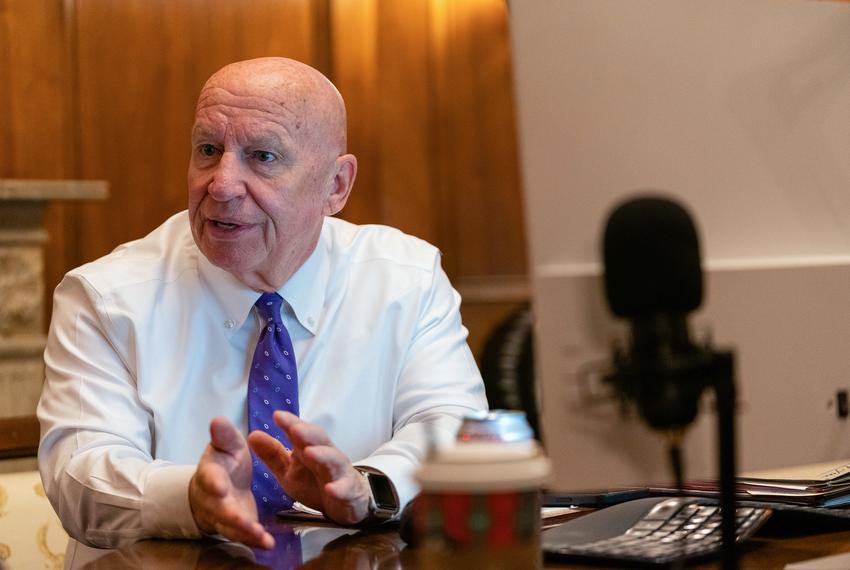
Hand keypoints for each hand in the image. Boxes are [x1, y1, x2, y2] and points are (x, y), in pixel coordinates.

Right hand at [189, 417, 274, 548]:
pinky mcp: (238, 527)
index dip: (213, 482)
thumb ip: (224, 436)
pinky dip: (255, 540)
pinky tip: (268, 543)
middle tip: (243, 520)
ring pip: (231, 527)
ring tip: (260, 536)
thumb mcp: (226, 445)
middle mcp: (214, 498)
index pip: (209, 477)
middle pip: (219, 509)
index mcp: (211, 473)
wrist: (218, 487)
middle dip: (230, 515)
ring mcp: (224, 516)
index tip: (219, 486)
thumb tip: (218, 419)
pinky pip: (244, 536)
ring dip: (245, 532)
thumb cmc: (224, 462)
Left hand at [248, 411, 372, 524]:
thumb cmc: (314, 481)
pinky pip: (345, 489)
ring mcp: (339, 472)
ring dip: (323, 456)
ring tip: (311, 453)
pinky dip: (339, 488)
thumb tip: (252, 435)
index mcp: (309, 448)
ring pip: (333, 461)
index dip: (291, 423)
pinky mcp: (348, 491)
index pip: (301, 432)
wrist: (346, 501)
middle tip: (295, 429)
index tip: (277, 416)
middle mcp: (326, 456)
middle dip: (308, 434)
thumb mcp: (289, 470)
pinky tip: (331, 489)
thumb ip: (272, 454)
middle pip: (319, 441)